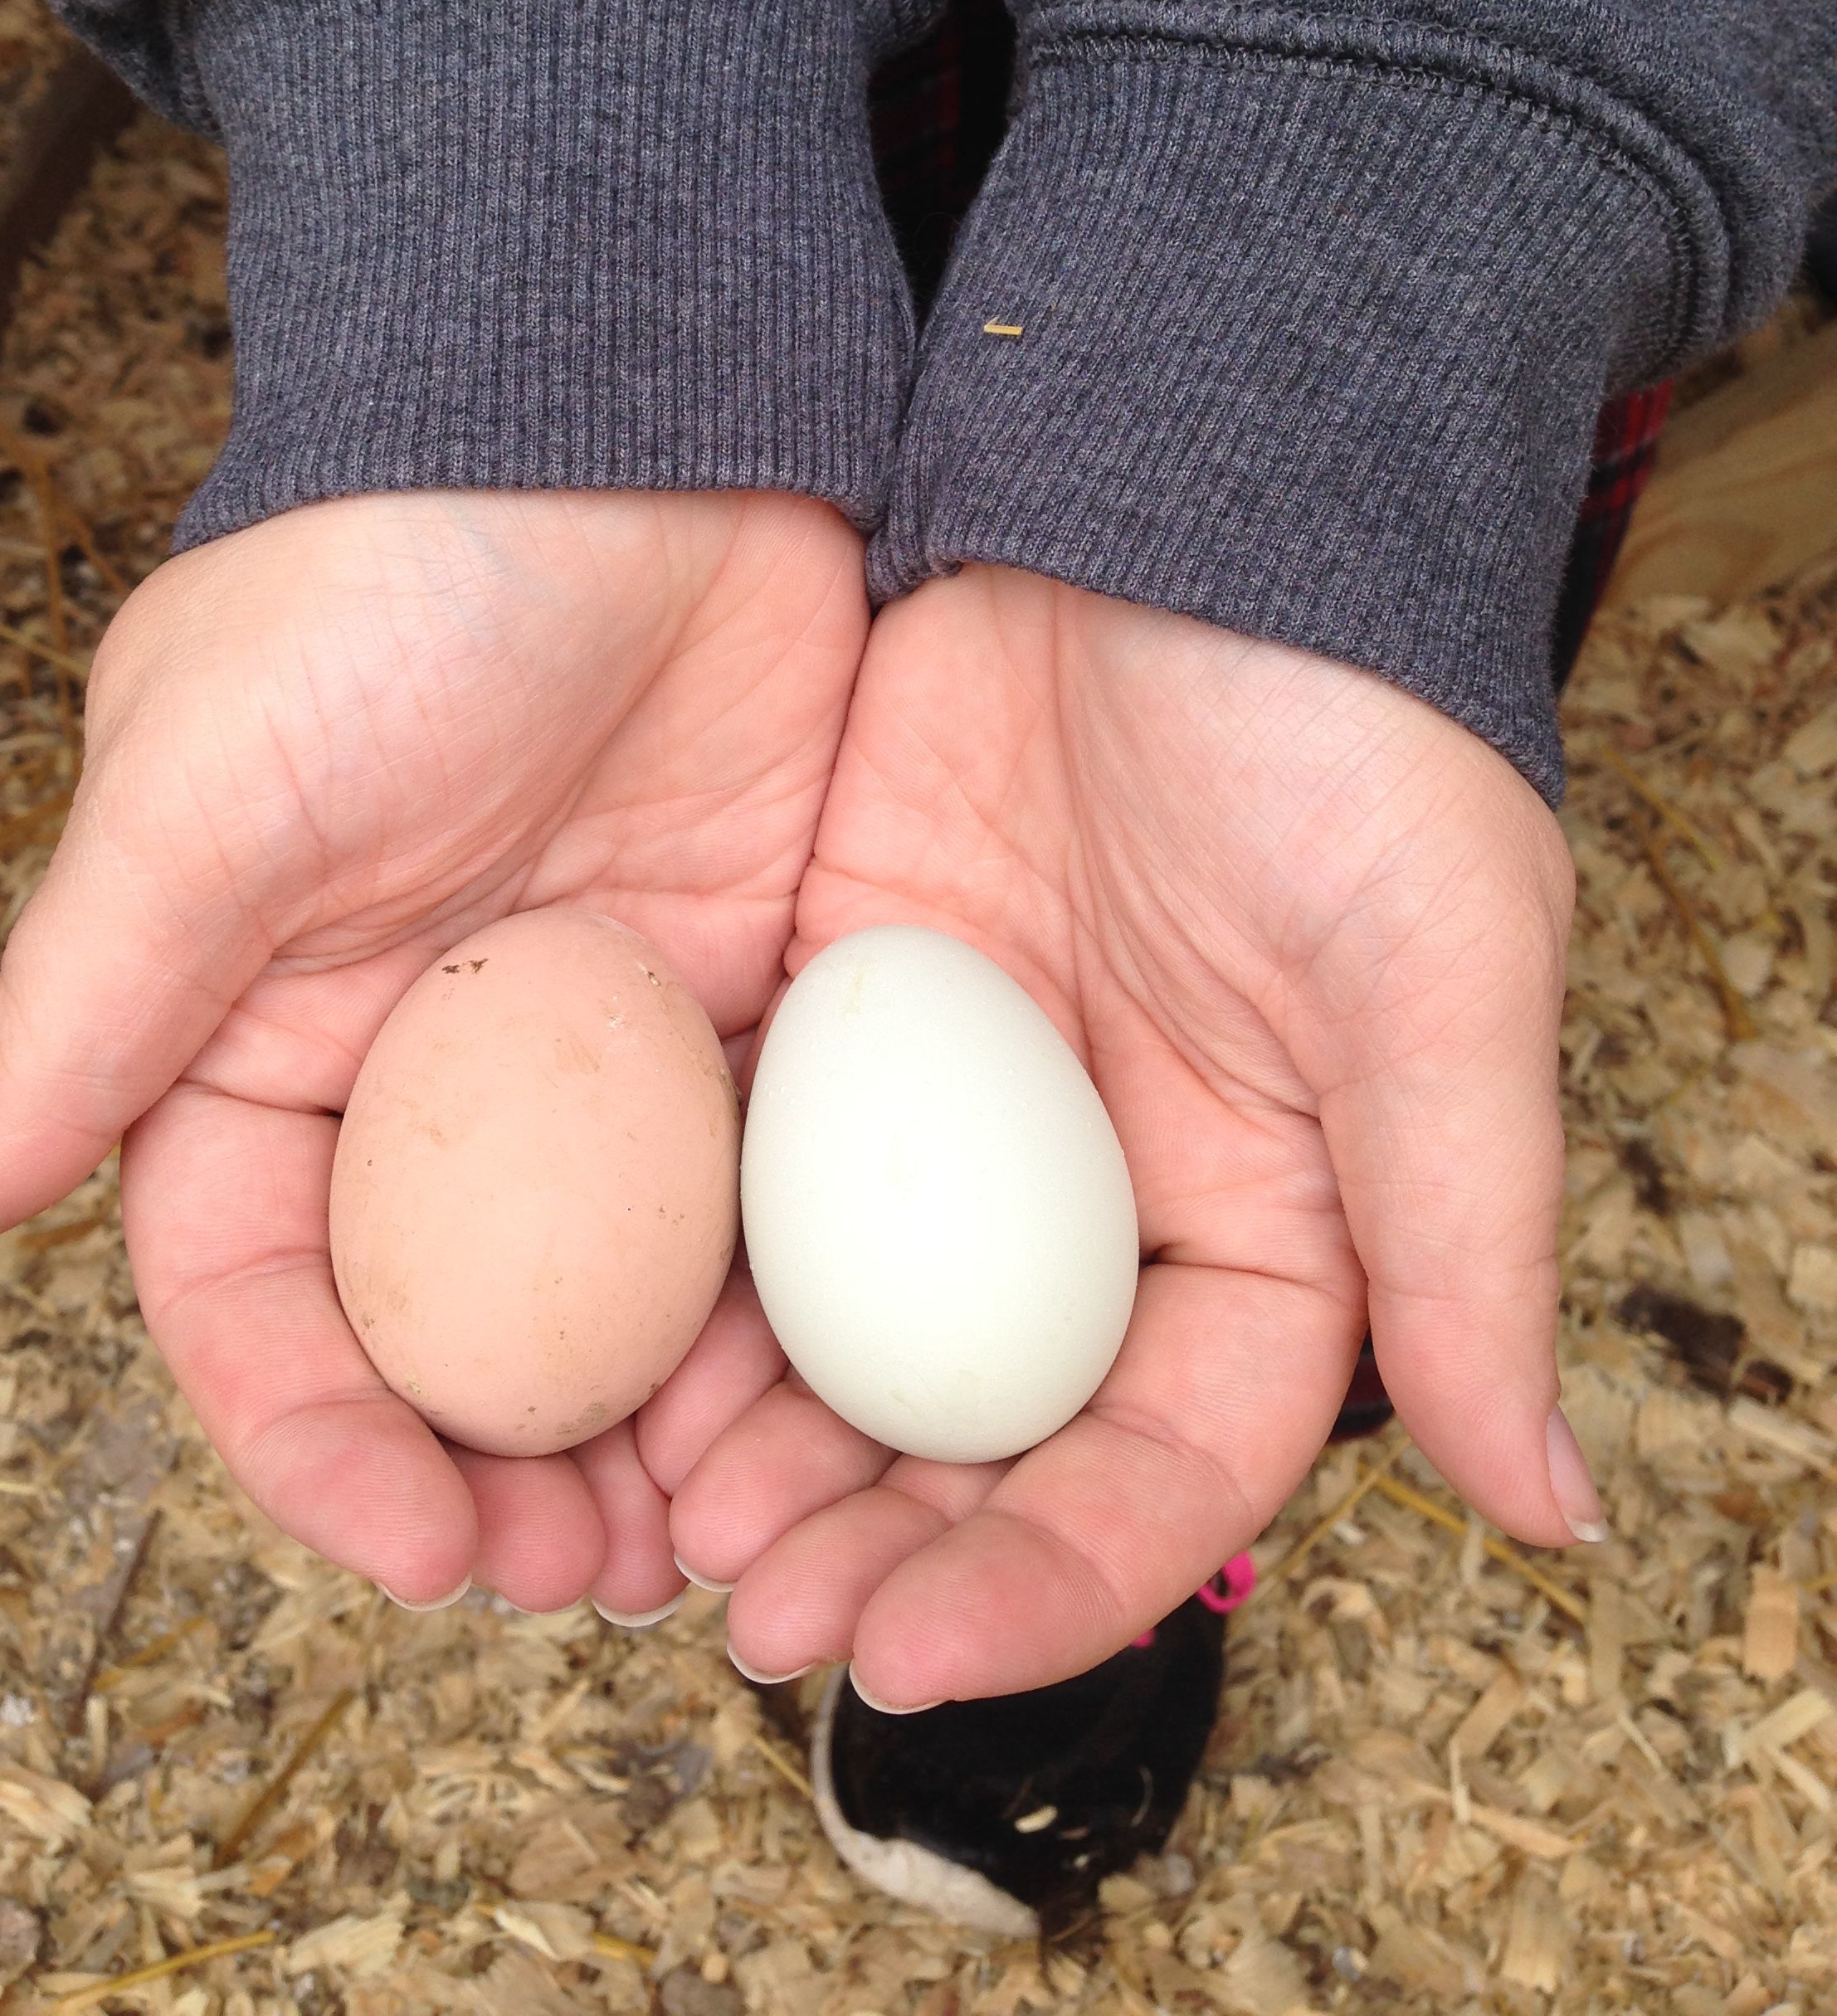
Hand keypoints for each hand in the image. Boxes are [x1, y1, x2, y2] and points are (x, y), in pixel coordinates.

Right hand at [0, 490, 865, 1616]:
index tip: (419, 1553)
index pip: (259, 1293)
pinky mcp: (741, 998)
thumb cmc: (386, 584)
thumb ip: (70, 1024)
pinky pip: (759, 1189)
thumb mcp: (208, 802)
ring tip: (723, 1535)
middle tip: (598, 1580)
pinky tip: (827, 1401)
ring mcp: (594, 1044)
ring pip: (613, 1294)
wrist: (634, 421)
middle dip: (503, 1475)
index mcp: (260, 1038)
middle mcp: (424, 1066)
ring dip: (650, 1430)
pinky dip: (780, 1306)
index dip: (321, 1443)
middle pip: (450, 1331)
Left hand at [645, 565, 1593, 1702]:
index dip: (1050, 1582)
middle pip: (984, 1437)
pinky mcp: (832, 1007)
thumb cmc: (1350, 730)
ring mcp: (953, 1114)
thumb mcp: (1438, 977)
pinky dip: (685, 1270)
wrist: (1181, 501)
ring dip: (759, 1439)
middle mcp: (1099, 1200)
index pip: (1164, 1463)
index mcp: (1264, 1225)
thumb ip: (1468, 1242)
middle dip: (875, 1544)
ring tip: (656, 1516)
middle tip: (750, 1615)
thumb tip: (1551, 1509)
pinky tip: (607, 1348)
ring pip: (845, 1334)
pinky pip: (750, 1175)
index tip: (907, 1656)